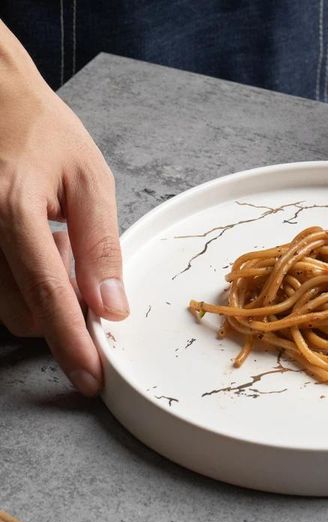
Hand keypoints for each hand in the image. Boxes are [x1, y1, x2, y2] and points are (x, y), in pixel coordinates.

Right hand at [0, 22, 127, 394]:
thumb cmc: (43, 131)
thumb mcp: (89, 181)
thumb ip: (100, 247)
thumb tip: (110, 307)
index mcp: (14, 211)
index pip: (49, 295)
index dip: (72, 342)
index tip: (90, 378)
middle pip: (23, 312)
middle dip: (62, 311)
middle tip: (80, 266)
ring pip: (6, 305)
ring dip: (42, 296)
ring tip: (56, 245)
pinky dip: (21, 282)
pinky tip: (34, 246)